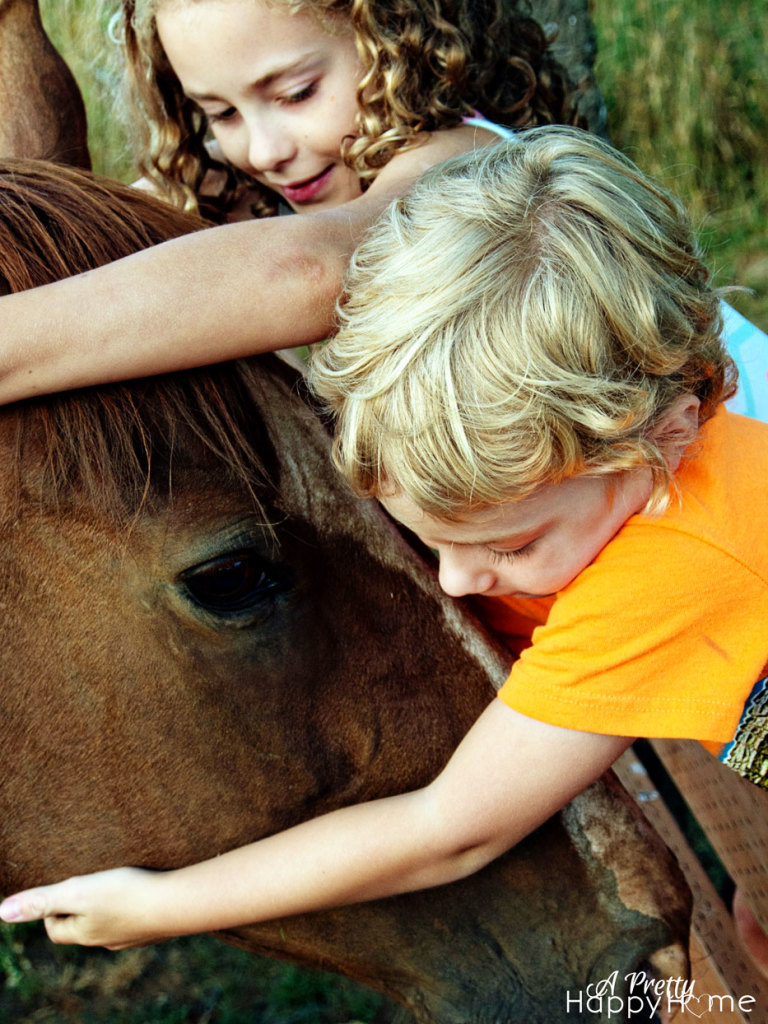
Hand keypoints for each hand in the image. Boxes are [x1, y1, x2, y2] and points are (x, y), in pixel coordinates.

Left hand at [0, 867, 165, 948]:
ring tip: (113, 883)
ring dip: (105, 908)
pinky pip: (135, 920)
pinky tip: (141, 892)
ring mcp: (131, 937)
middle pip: (81, 928)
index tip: (59, 890)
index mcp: (84, 933)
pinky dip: (131, 907)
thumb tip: (3, 912)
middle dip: (78, 908)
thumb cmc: (126, 894)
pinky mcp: (153, 927)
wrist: (178, 904)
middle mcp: (105, 940)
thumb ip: (42, 900)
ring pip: (109, 924)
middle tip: (85, 883)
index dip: (50, 912)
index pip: (55, 930)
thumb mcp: (78, 891)